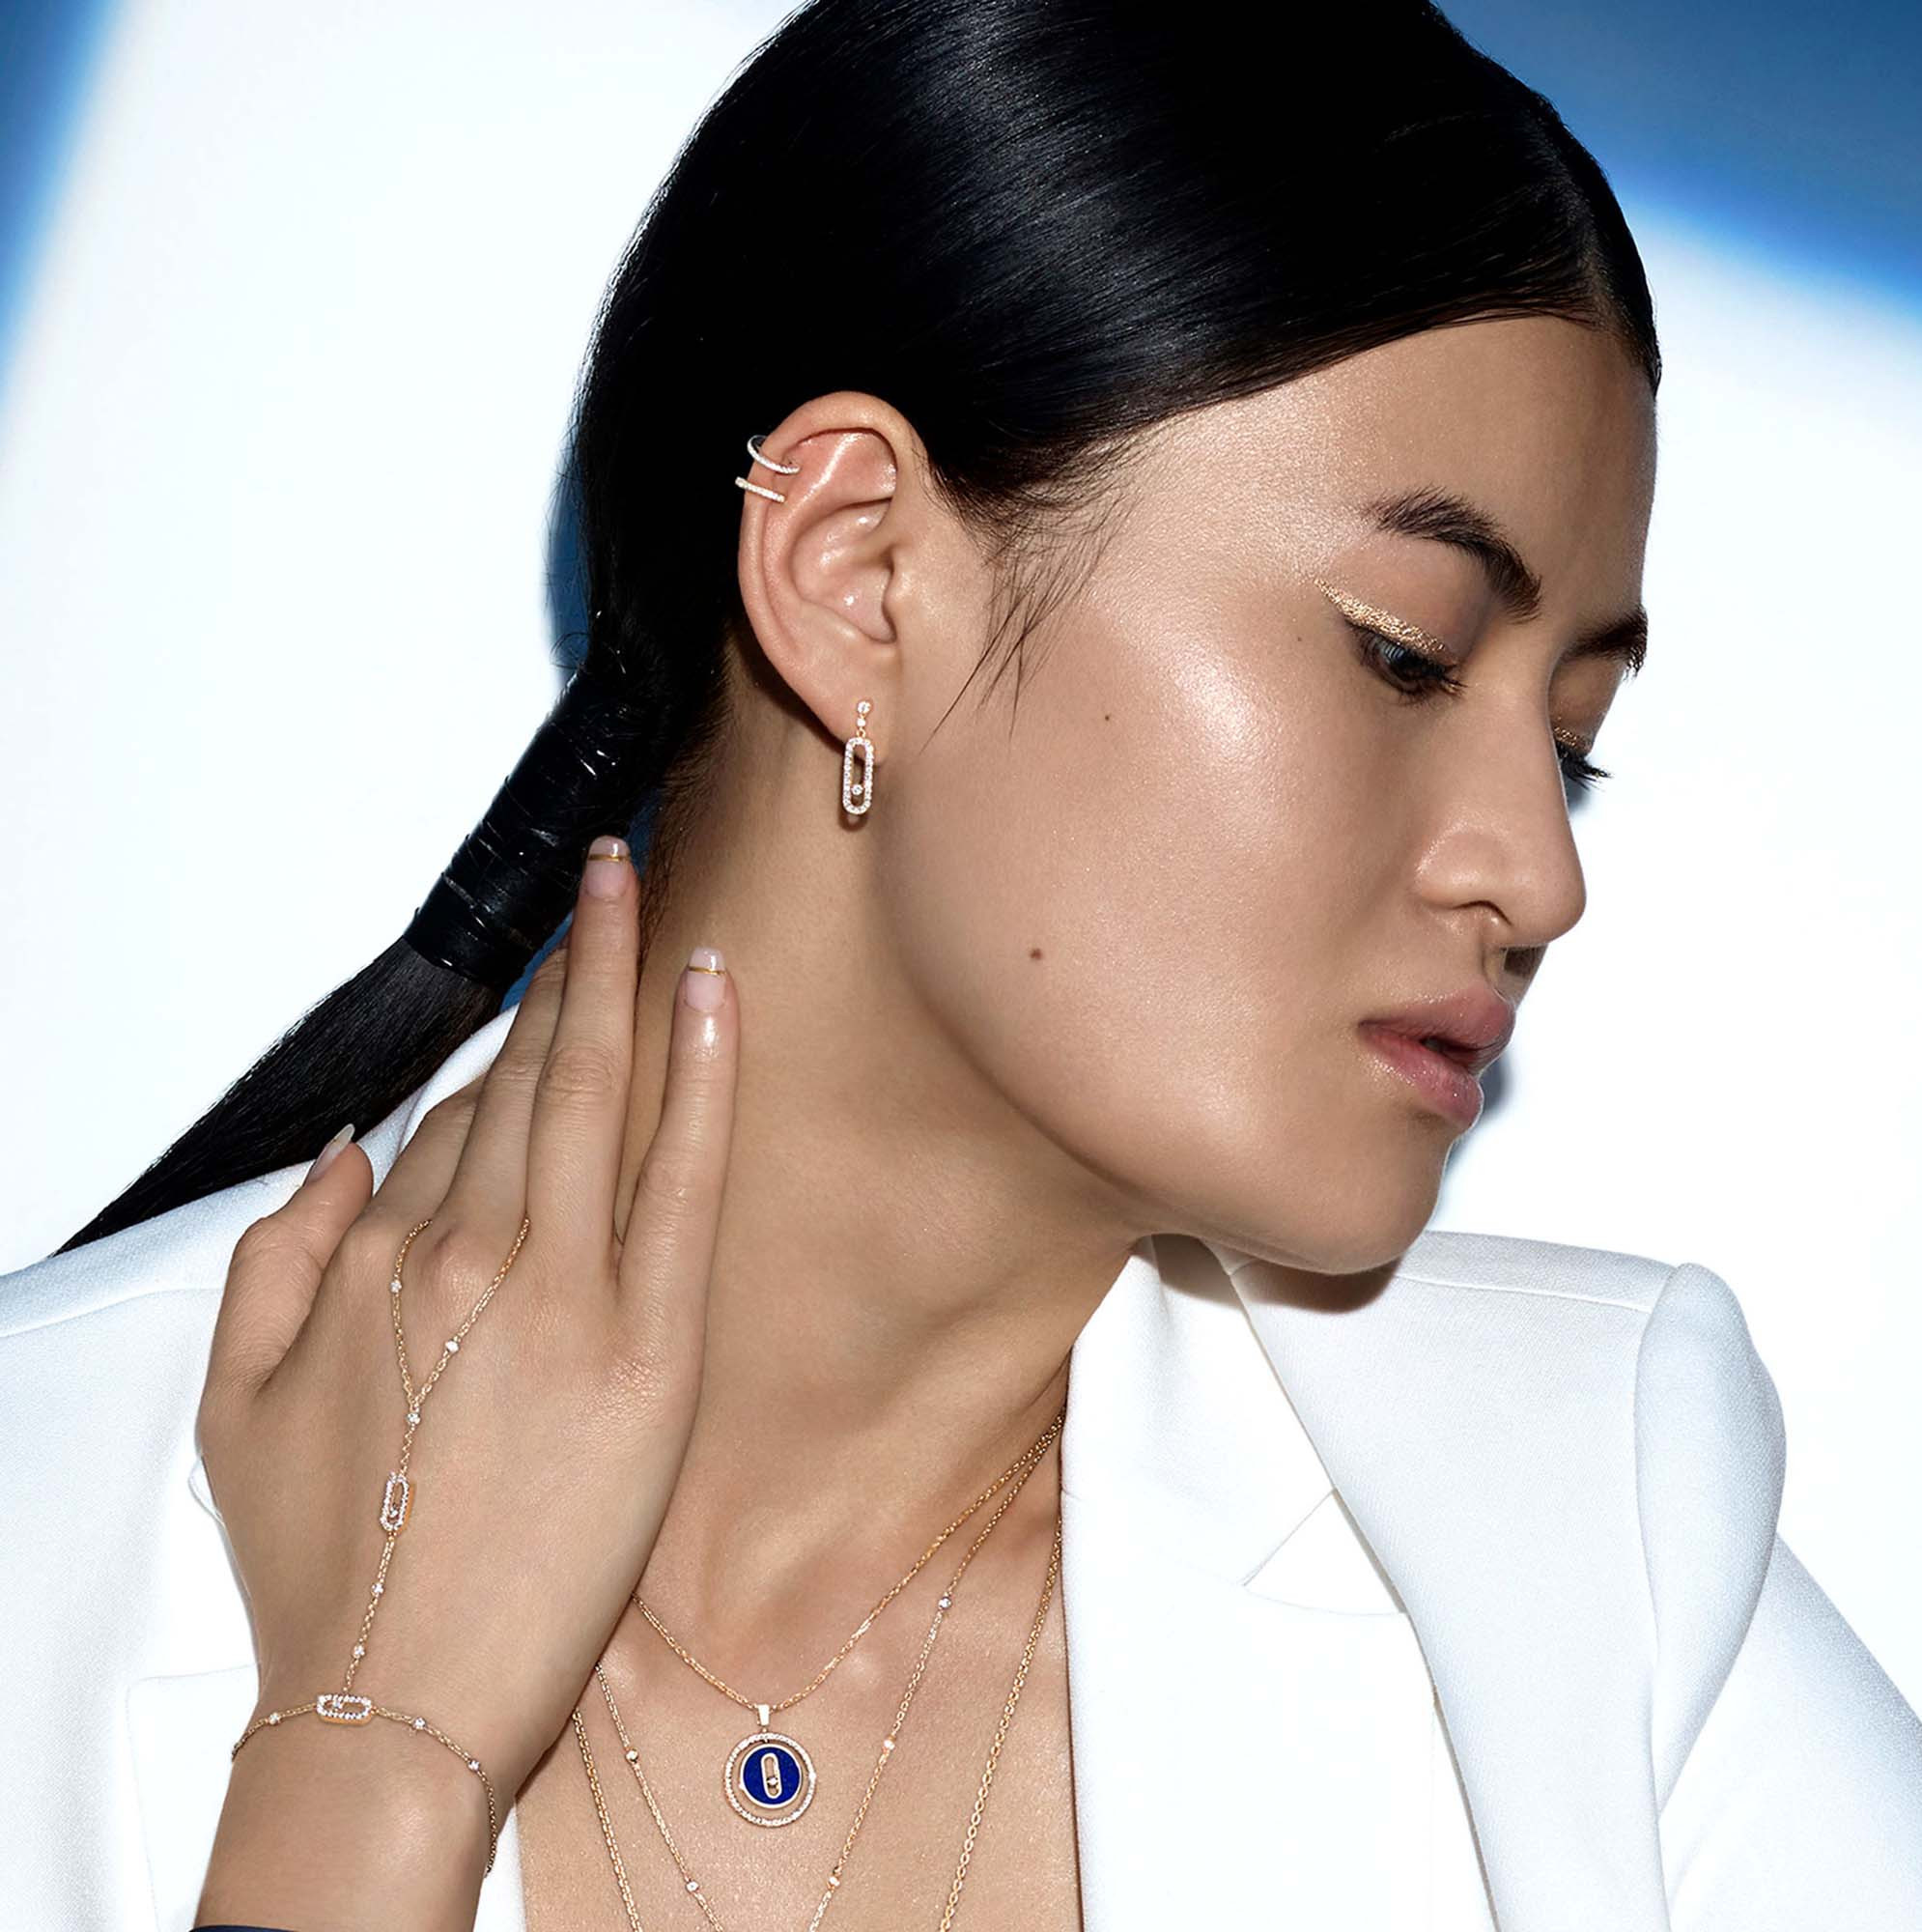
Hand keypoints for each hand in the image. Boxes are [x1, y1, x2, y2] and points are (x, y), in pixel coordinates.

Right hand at [194, 836, 737, 1926]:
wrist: (398, 1708)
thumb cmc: (324, 1564)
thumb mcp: (233, 1402)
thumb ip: (273, 1256)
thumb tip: (346, 1153)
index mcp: (376, 1260)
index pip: (451, 1121)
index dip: (498, 1057)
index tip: (537, 995)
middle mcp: (469, 1255)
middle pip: (525, 1078)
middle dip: (565, 963)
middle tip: (600, 878)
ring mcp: (566, 1295)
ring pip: (591, 1099)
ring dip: (619, 981)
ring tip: (639, 893)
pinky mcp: (649, 1348)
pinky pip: (680, 1175)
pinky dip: (698, 1072)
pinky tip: (708, 991)